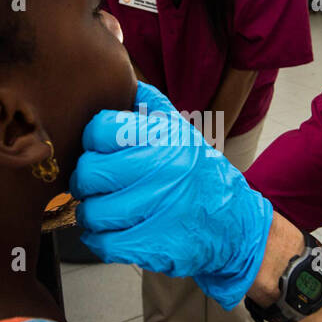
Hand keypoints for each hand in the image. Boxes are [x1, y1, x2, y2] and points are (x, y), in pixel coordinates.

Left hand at [70, 82, 273, 308]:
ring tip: (103, 210)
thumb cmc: (199, 175)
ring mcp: (160, 208)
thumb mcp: (182, 131)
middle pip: (90, 172)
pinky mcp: (155, 244)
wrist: (235, 225)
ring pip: (92, 211)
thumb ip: (150, 104)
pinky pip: (103, 242)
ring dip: (91, 213)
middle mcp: (164, 168)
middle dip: (86, 181)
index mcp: (165, 136)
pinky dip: (98, 239)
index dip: (91, 142)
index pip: (100, 129)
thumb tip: (120, 77)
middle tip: (95, 185)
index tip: (98, 153)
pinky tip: (108, 232)